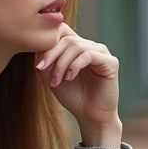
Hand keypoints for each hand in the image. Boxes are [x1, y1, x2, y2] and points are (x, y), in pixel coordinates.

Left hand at [35, 24, 119, 141]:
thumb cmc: (73, 97)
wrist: (90, 116)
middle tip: (41, 70)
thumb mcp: (52, 76)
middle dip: (51, 54)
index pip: (62, 31)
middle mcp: (91, 46)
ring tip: (55, 81)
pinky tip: (69, 78)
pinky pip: (88, 55)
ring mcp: (102, 53)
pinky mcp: (111, 62)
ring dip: (61, 63)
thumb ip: (45, 60)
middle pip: (67, 38)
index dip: (48, 43)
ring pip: (76, 46)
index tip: (38, 64)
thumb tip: (37, 44)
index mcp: (78, 47)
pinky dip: (75, 66)